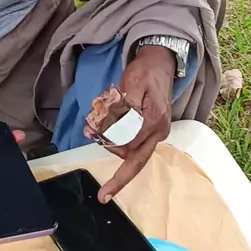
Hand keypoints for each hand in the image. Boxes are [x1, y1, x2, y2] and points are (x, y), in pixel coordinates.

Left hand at [98, 45, 174, 202]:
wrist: (160, 64)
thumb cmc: (145, 72)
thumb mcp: (132, 83)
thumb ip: (124, 107)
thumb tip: (113, 130)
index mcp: (154, 121)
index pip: (129, 145)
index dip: (109, 148)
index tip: (93, 148)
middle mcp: (158, 132)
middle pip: (136, 161)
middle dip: (119, 177)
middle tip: (100, 186)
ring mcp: (156, 133)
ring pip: (131, 153)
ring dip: (111, 147)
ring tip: (90, 130)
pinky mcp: (151, 132)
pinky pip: (132, 144)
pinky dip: (116, 142)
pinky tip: (99, 131)